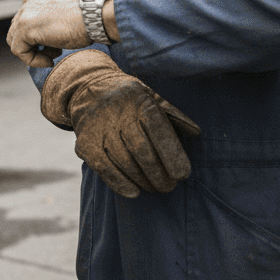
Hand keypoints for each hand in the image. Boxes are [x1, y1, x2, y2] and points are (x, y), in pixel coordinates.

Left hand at [7, 0, 90, 66]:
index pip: (26, 21)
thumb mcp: (64, 17)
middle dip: (34, 45)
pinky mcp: (25, 28)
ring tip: (53, 56)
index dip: (37, 38)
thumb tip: (44, 39)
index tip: (56, 46)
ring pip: (15, 41)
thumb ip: (49, 22)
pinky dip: (32, 60)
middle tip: (54, 52)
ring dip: (34, 53)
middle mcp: (29, 3)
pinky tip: (49, 61)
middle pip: (18, 31)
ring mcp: (25, 14)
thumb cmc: (87, 19)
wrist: (95, 16)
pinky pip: (18, 50)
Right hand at [41, 49, 199, 197]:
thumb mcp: (151, 96)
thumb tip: (195, 132)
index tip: (183, 174)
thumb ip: (173, 114)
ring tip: (155, 188)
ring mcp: (98, 128)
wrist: (86, 87)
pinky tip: (134, 192)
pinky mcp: (84, 143)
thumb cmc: (128, 98)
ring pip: (124, 161)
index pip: (158, 130)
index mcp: (138, 100)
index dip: (172, 154)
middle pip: (141, 150)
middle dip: (159, 174)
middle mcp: (117, 112)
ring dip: (142, 180)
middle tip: (170, 186)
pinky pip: (102, 167)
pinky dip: (119, 183)